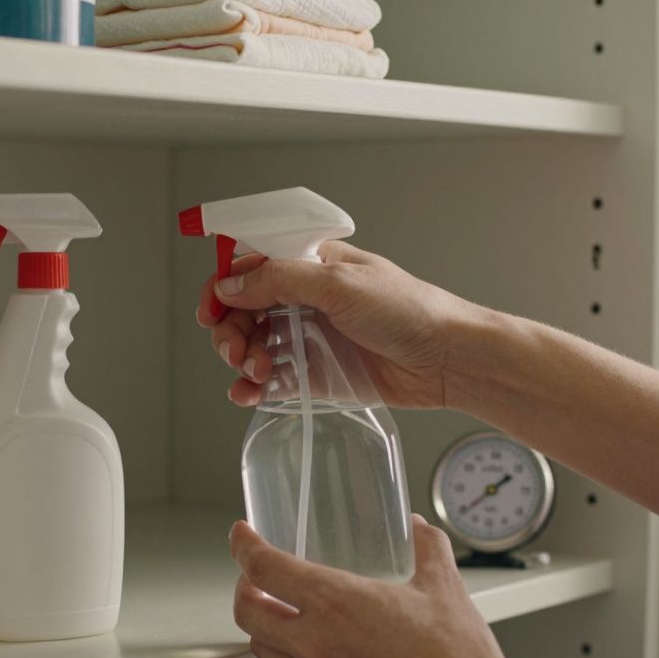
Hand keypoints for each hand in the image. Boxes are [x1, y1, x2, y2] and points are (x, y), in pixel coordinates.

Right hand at [195, 241, 479, 408]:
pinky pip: (272, 379)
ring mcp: (310, 336)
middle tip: (235, 348)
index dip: (224, 285)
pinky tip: (248, 393)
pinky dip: (253, 386)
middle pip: (244, 309)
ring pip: (253, 344)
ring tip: (254, 370)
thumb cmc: (409, 310)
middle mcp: (306, 298)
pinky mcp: (317, 373)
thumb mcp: (338, 283)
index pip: (250, 266)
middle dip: (230, 329)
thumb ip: (279, 280)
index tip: (211, 309)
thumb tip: (231, 283)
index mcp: (310, 263)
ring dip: (241, 358)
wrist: (447, 359)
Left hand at [229, 517, 557, 657]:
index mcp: (336, 602)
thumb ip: (427, 548)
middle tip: (254, 575)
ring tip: (277, 610)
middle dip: (243, 588)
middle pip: (246, 612)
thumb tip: (419, 529)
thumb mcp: (443, 587)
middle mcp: (316, 642)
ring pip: (263, 648)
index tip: (242, 536)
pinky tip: (315, 647)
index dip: (243, 546)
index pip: (263, 568)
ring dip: (262, 625)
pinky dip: (292, 657)